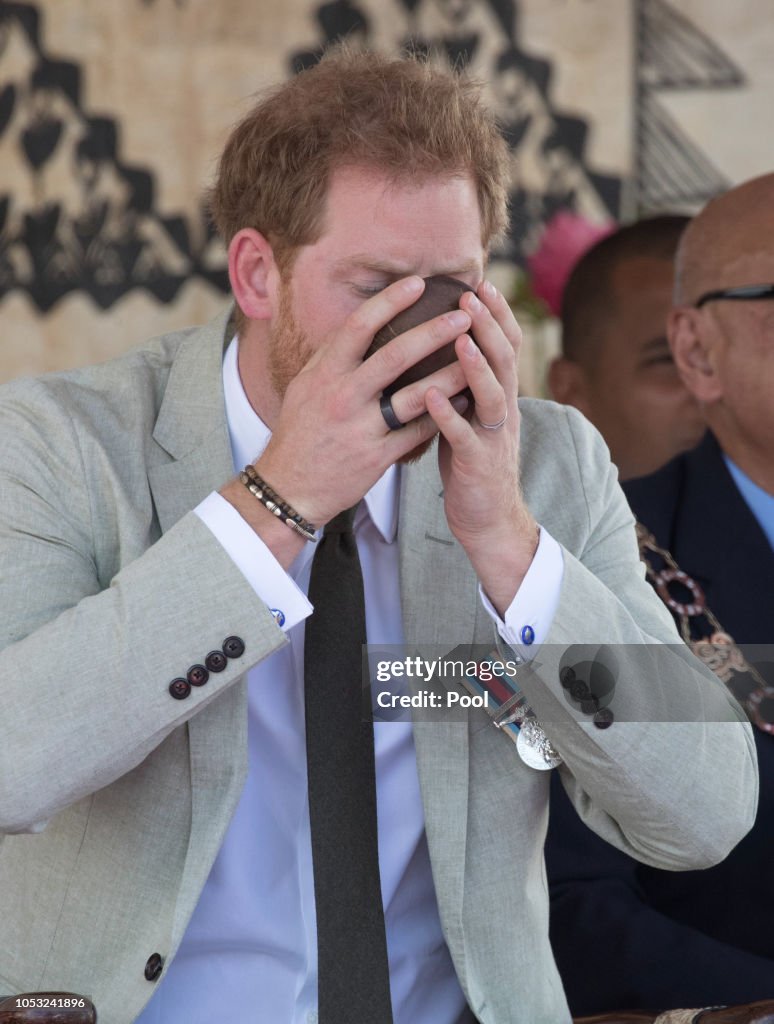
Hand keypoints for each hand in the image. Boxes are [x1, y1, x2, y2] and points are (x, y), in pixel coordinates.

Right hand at [243, 276, 472, 527]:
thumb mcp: (305, 388)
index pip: (359, 326)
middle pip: (395, 355)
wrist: (289, 487)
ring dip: (450, 375)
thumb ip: (331, 357)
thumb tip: (356, 325)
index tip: (418, 282)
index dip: (389, 301)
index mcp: (325, 373)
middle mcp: (343, 396)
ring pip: (415, 396)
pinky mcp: (377, 457)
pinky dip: (443, 415)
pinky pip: (418, 432)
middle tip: (464, 314)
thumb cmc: (298, 432)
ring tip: (478, 358)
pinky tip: (466, 401)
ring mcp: (361, 428)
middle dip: (433, 331)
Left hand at [425, 280, 538, 614]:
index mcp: (499, 398)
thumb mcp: (469, 417)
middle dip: (489, 325)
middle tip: (471, 294)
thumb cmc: (471, 465)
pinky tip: (432, 396)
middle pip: (504, 360)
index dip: (495, 314)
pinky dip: (449, 415)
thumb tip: (445, 349)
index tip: (477, 281)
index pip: (504, 346)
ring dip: (476, 365)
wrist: (488, 519)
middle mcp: (503, 412)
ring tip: (460, 337)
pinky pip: (464, 436)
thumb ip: (463, 386)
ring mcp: (494, 438)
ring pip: (493, 395)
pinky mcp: (478, 465)